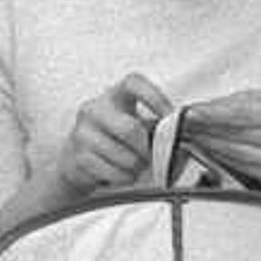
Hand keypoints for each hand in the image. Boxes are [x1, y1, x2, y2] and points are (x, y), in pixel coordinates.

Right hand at [58, 73, 169, 196]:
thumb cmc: (113, 139)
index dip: (154, 98)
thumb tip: (184, 134)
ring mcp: (83, 132)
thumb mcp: (132, 124)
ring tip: (133, 165)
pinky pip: (114, 173)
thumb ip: (155, 127)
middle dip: (145, 149)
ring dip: (136, 167)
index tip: (168, 115)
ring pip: (124, 156)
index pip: (133, 83)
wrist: (76, 160)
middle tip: (149, 155)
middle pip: (130, 129)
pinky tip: (120, 173)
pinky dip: (124, 178)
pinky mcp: (78, 156)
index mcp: (114, 95)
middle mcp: (95, 109)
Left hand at [178, 88, 260, 192]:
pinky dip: (223, 159)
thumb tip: (205, 108)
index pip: (243, 114)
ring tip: (188, 136)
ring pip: (237, 155)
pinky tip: (209, 150)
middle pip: (237, 137)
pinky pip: (245, 169)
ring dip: (209, 146)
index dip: (213, 114)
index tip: (188, 112)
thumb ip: (244, 102)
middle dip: (204, 130)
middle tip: (178, 124)